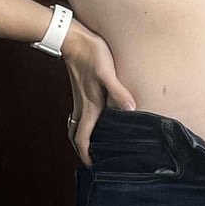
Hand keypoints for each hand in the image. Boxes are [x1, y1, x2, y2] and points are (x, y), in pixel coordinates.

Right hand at [61, 21, 135, 167]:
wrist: (73, 39)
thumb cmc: (91, 54)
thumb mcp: (107, 72)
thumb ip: (119, 91)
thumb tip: (131, 110)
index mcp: (88, 107)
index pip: (82, 139)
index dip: (86, 155)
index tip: (94, 166)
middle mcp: (81, 106)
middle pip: (77, 136)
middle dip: (83, 149)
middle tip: (95, 157)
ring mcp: (78, 98)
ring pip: (76, 125)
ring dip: (82, 136)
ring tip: (95, 142)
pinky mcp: (79, 89)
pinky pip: (78, 113)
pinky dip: (84, 122)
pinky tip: (96, 116)